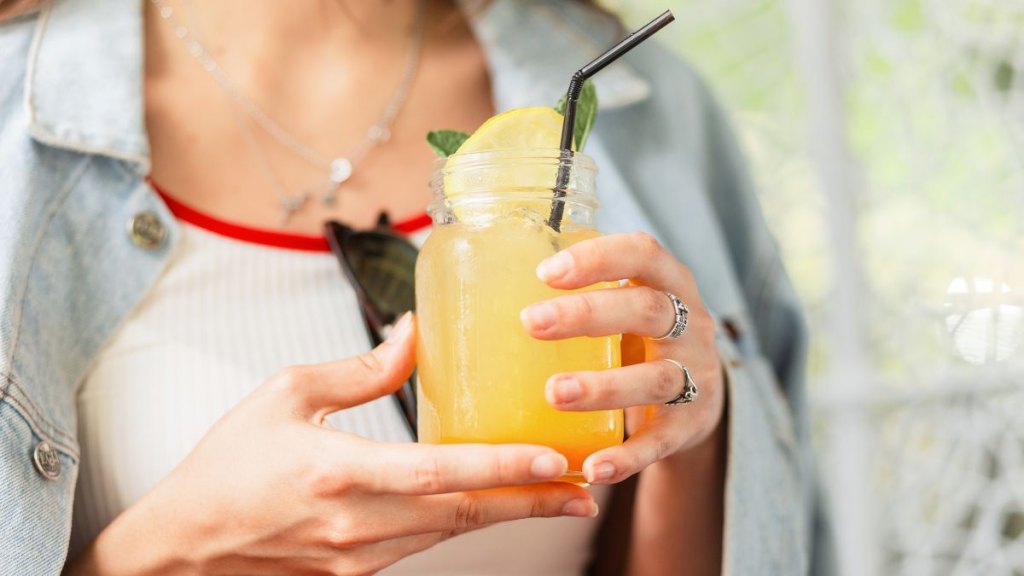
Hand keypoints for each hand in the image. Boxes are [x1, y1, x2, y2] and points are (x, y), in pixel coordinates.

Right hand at [68, 314, 595, 575]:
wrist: (186, 544)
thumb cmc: (226, 466)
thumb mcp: (286, 395)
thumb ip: (359, 369)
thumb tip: (414, 335)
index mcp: (337, 471)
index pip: (439, 473)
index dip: (501, 469)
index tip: (552, 461)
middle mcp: (357, 523)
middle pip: (462, 513)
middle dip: (530, 502)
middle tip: (583, 487)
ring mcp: (358, 556)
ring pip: (451, 534)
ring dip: (506, 516)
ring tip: (556, 497)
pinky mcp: (356, 572)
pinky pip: (425, 545)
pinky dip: (465, 525)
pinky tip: (489, 507)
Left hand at [521, 232, 725, 484]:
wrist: (699, 400)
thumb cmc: (637, 339)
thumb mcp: (622, 307)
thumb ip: (575, 295)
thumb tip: (479, 291)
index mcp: (668, 283)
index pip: (642, 253)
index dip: (598, 258)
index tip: (545, 272)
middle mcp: (690, 325)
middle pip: (647, 311)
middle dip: (588, 315)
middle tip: (531, 323)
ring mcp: (695, 376)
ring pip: (656, 378)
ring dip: (605, 386)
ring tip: (554, 393)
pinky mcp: (689, 426)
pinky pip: (659, 442)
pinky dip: (627, 456)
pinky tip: (592, 467)